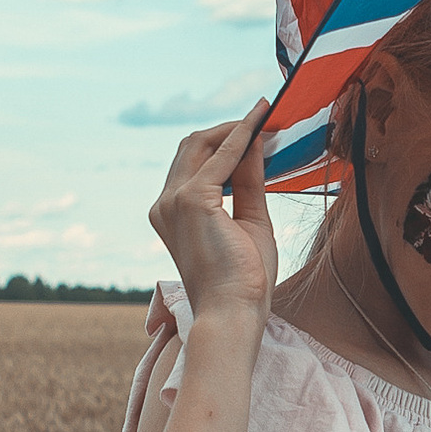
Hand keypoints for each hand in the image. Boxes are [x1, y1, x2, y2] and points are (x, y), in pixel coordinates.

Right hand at [149, 102, 278, 328]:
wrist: (233, 312)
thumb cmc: (243, 280)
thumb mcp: (250, 221)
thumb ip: (248, 183)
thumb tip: (255, 144)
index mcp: (171, 213)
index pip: (194, 163)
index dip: (226, 142)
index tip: (258, 126)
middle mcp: (164, 203)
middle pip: (192, 147)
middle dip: (228, 130)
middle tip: (264, 119)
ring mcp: (173, 200)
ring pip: (201, 144)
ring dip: (235, 128)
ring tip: (266, 119)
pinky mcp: (191, 200)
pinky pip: (222, 156)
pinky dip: (242, 137)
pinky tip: (261, 126)